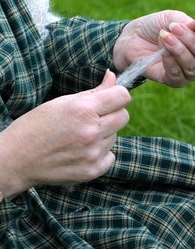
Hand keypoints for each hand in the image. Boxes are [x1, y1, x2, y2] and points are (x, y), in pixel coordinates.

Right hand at [0, 70, 129, 197]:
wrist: (16, 159)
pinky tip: (81, 151)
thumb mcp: (62, 103)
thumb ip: (93, 92)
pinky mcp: (92, 170)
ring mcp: (93, 153)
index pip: (122, 96)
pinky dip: (100, 153)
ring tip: (79, 136)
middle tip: (93, 118)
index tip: (109, 98)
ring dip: (103, 134)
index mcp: (83, 110)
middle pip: (124, 116)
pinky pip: (110, 155)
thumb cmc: (36, 126)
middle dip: (113, 114)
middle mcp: (91, 131)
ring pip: (115, 136)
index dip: (117, 95)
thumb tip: (113, 77)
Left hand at [113, 10, 194, 86]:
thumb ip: (187, 22)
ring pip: (193, 66)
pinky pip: (178, 74)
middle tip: (174, 28)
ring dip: (178, 50)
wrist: (133, 38)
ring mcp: (190, 71)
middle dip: (192, 41)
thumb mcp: (172, 18)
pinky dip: (170, 61)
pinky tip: (161, 50)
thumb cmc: (156, 26)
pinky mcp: (175, 80)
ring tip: (163, 36)